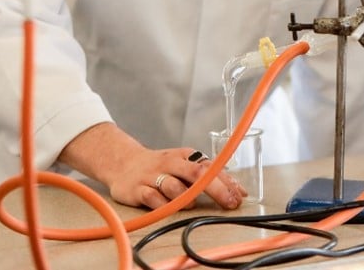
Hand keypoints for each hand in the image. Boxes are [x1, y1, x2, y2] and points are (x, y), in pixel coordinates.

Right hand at [58, 122, 246, 209]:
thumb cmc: (162, 167)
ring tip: (191, 204)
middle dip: (216, 189)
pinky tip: (166, 207)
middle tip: (229, 203)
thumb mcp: (184, 165)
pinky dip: (162, 204)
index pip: (210, 167)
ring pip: (174, 186)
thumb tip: (238, 190)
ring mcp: (153, 176)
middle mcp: (171, 164)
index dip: (227, 182)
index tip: (240, 196)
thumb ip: (208, 176)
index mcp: (186, 156)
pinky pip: (152, 198)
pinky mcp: (137, 189)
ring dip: (186, 197)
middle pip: (196, 173)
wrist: (123, 163)